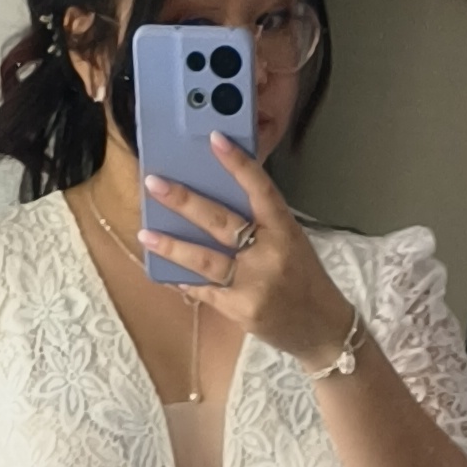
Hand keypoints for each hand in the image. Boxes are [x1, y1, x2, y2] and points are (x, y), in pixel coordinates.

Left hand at [138, 137, 353, 371]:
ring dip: (172, 246)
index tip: (215, 138)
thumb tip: (213, 198)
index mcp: (285, 229)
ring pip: (206, 260)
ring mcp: (254, 284)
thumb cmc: (303, 278)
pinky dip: (182, 279)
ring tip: (145, 233)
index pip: (261, 189)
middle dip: (184, 201)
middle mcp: (269, 254)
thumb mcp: (290, 241)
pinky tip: (162, 269)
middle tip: (154, 183)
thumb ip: (259, 222)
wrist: (322, 328)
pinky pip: (204, 291)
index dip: (238, 163)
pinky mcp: (240, 310)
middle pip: (221, 222)